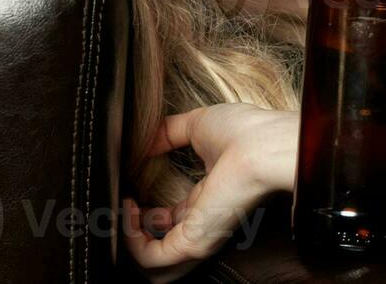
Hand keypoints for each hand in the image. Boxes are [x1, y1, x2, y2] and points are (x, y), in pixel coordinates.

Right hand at [122, 103, 297, 281]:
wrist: (262, 145)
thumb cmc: (244, 132)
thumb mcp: (196, 125)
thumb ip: (167, 131)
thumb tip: (141, 140)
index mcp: (208, 198)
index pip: (173, 219)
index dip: (146, 209)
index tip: (131, 188)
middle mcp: (202, 222)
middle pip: (161, 243)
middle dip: (133, 228)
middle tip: (123, 203)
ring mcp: (198, 236)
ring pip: (153, 260)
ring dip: (128, 237)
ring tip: (123, 207)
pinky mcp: (193, 242)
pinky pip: (150, 258)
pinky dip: (131, 238)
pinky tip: (129, 208)